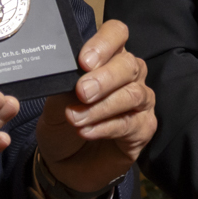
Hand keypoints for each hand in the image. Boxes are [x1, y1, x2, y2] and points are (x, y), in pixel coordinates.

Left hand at [36, 18, 154, 198]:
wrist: (63, 164)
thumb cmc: (62, 125)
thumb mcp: (54, 103)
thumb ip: (63, 86)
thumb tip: (67, 75)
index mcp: (107, 58)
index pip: (117, 34)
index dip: (104, 43)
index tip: (84, 60)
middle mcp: (129, 75)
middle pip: (129, 64)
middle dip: (105, 77)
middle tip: (81, 92)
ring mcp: (140, 102)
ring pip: (133, 94)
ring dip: (102, 107)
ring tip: (76, 119)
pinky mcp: (143, 129)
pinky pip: (131, 123)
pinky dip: (106, 127)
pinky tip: (86, 132)